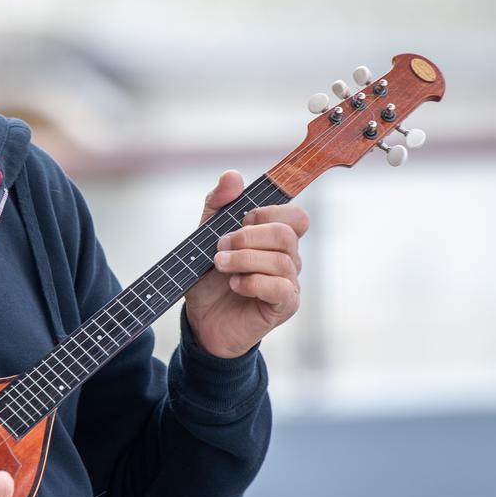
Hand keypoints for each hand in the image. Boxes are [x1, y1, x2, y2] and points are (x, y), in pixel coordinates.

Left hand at [183, 170, 309, 358]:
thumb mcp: (204, 235)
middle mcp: (288, 258)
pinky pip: (280, 287)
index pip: (294, 216)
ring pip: (282, 260)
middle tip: (220, 248)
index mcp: (274, 239)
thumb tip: (233, 175)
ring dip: (244, 259)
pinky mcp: (284, 306)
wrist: (201, 320)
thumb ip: (218, 205)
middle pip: (286, 234)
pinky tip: (235, 285)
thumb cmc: (208, 279)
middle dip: (247, 237)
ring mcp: (289, 283)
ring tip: (220, 266)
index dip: (267, 212)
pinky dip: (252, 282)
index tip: (240, 220)